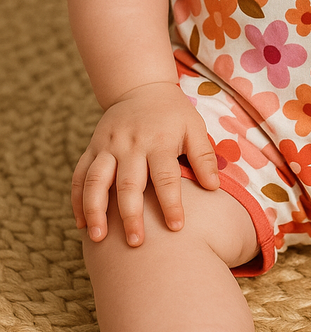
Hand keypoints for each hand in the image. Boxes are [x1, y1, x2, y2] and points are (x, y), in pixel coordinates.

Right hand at [71, 81, 219, 246]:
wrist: (141, 87)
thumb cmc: (173, 114)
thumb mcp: (194, 127)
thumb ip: (204, 156)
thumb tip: (213, 188)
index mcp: (159, 140)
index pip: (165, 177)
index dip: (171, 203)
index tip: (176, 228)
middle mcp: (131, 144)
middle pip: (129, 183)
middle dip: (131, 215)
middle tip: (136, 244)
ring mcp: (108, 146)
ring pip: (97, 180)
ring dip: (96, 210)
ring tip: (98, 238)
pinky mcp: (92, 148)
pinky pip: (79, 175)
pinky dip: (77, 200)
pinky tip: (81, 223)